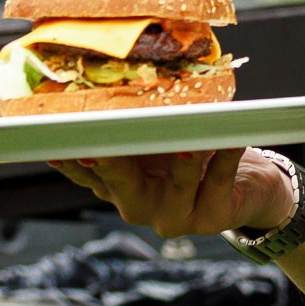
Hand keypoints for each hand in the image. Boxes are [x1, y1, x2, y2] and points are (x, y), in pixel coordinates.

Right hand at [48, 149, 293, 237]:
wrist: (248, 189)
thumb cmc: (197, 158)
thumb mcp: (158, 143)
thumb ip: (135, 129)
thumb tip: (113, 87)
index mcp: (121, 186)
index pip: (87, 174)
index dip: (70, 161)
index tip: (56, 143)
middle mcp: (141, 206)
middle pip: (120, 184)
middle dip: (110, 164)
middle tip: (101, 147)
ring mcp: (175, 216)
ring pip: (175, 187)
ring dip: (181, 161)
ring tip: (186, 141)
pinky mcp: (212, 218)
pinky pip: (217, 182)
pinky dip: (225, 158)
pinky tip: (230, 139)